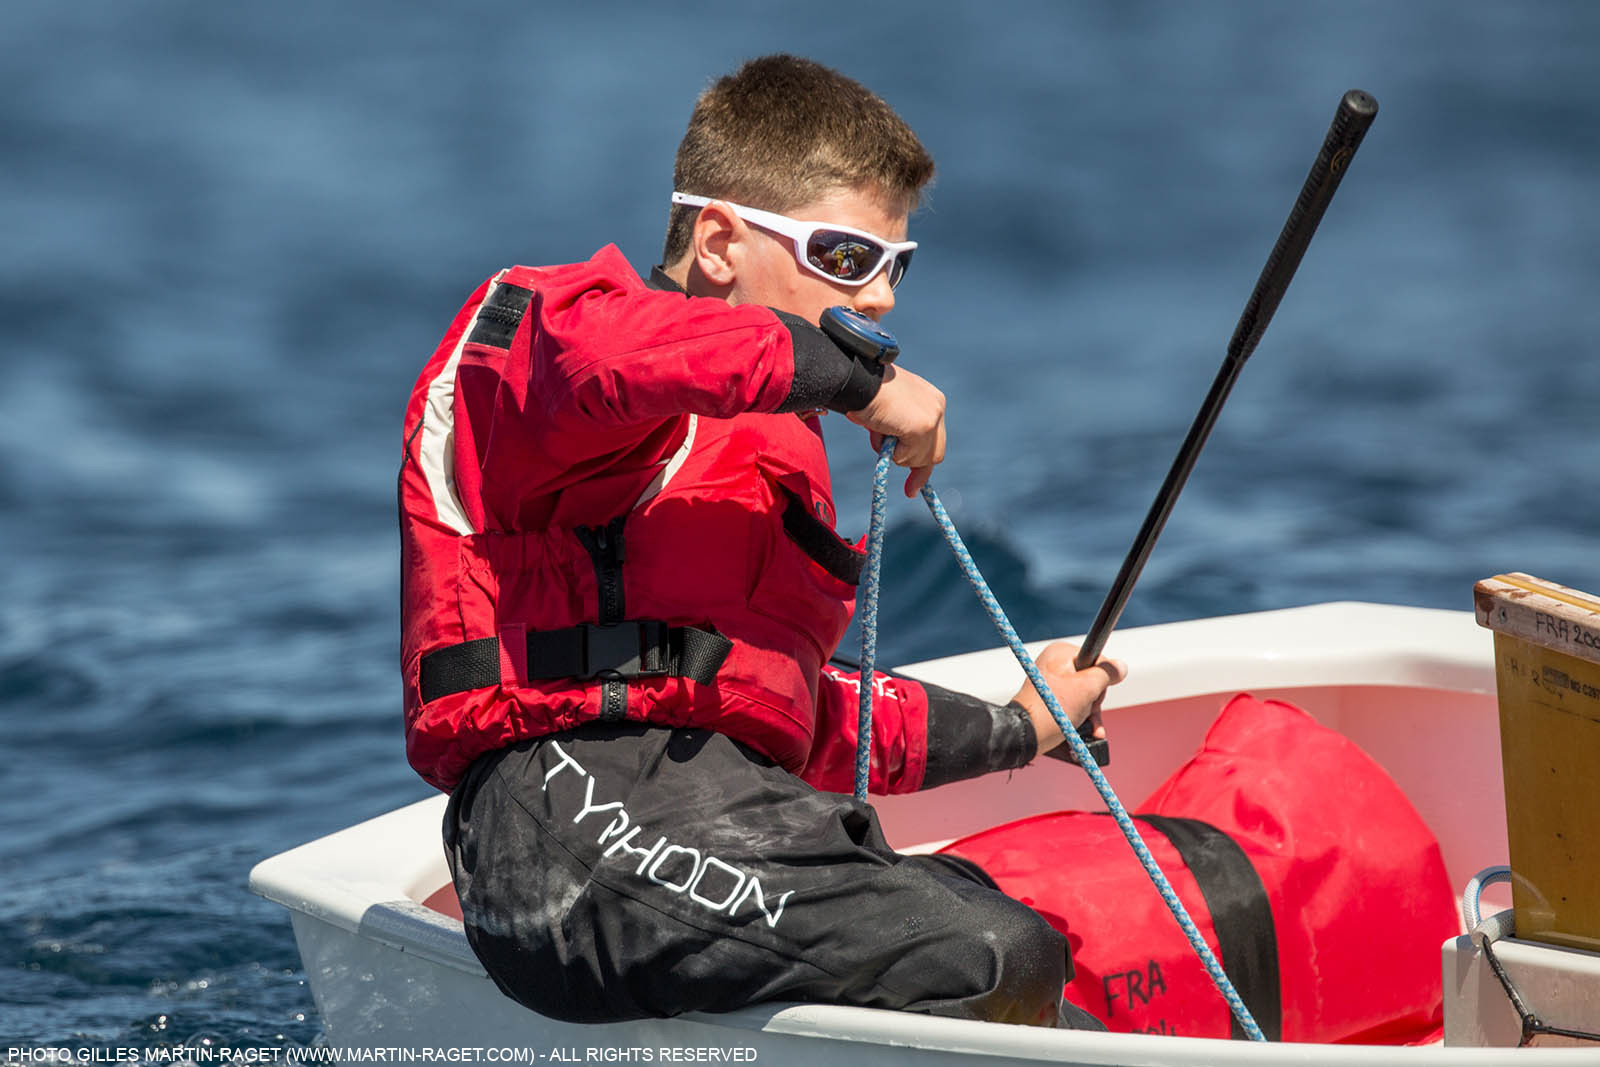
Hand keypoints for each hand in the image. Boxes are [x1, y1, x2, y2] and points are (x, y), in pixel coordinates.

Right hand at [844, 364, 945, 495]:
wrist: (860, 378)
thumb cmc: (864, 389)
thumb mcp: (887, 410)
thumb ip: (896, 428)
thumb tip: (892, 448)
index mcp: (930, 399)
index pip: (935, 438)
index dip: (923, 459)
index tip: (914, 488)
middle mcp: (936, 407)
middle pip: (934, 454)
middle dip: (919, 470)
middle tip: (910, 490)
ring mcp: (932, 417)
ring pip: (919, 459)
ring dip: (895, 454)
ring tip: (877, 429)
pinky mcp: (922, 427)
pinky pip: (907, 457)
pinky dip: (891, 452)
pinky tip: (881, 429)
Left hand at [1009, 641, 1128, 755]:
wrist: (1025, 736)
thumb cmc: (1053, 710)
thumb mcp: (1087, 688)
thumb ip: (1107, 674)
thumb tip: (1120, 667)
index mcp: (1060, 653)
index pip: (1097, 660)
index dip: (1101, 679)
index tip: (1092, 692)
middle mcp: (1055, 664)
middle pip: (1092, 680)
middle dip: (1094, 701)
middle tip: (1085, 710)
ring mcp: (1051, 683)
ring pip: (1085, 696)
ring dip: (1091, 714)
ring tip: (1090, 728)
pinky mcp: (1050, 700)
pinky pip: (1074, 705)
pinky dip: (1082, 719)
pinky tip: (1090, 732)